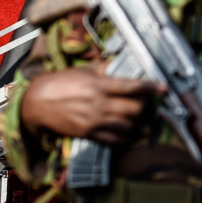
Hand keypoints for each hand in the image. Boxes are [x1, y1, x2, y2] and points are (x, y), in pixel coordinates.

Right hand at [20, 61, 163, 143]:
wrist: (38, 102)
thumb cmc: (62, 82)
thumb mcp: (85, 70)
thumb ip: (106, 67)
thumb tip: (125, 62)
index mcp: (100, 85)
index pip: (131, 86)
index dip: (150, 87)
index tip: (163, 88)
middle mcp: (99, 104)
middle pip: (134, 109)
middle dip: (145, 107)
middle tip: (147, 104)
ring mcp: (95, 121)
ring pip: (127, 126)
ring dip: (137, 122)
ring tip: (139, 117)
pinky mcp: (89, 133)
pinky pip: (114, 140)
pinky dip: (125, 137)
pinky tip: (129, 132)